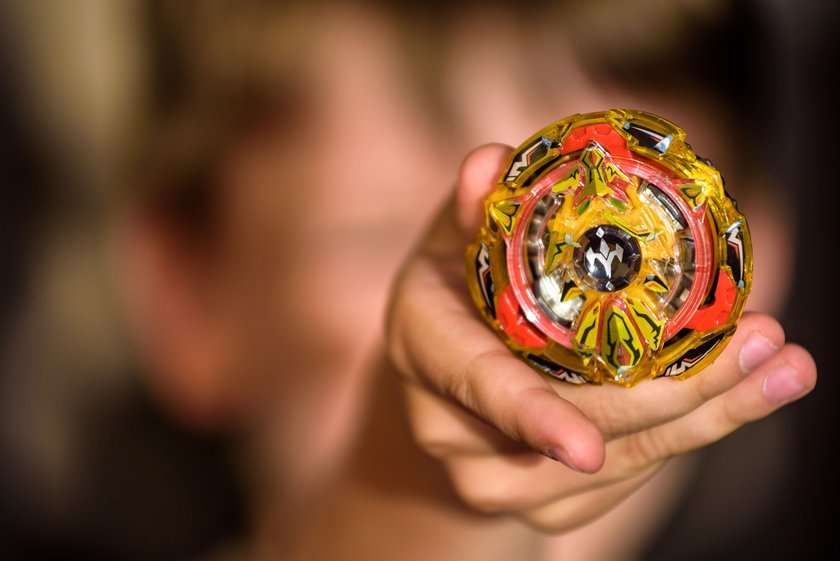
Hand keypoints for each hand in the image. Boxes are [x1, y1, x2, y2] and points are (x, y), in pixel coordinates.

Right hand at [386, 144, 816, 531]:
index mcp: (428, 352)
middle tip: (757, 345)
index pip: (479, 387)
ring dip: (710, 417)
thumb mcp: (450, 243)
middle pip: (579, 434)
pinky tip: (749, 394)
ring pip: (621, 463)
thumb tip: (489, 160)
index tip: (584, 447)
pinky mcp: (551, 502)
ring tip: (782, 368)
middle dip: (675, 398)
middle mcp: (457, 432)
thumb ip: (473, 207)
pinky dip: (697, 432)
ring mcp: (503, 478)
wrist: (445, 385)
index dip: (530, 418)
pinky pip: (635, 473)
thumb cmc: (451, 297)